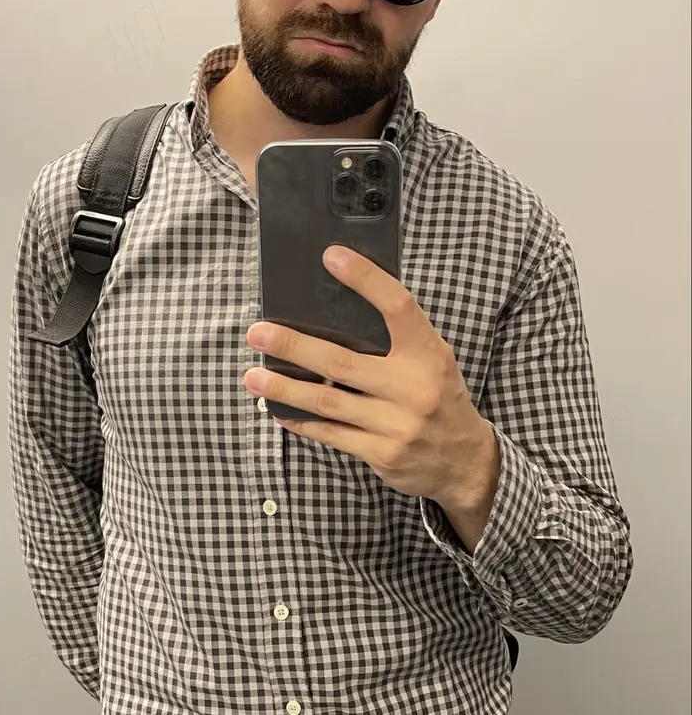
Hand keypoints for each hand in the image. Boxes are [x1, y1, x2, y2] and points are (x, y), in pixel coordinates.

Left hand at [243, 245, 500, 547]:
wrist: (465, 461)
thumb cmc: (440, 398)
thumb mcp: (432, 360)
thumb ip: (396, 340)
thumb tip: (336, 312)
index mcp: (428, 354)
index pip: (397, 306)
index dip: (365, 279)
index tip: (330, 257)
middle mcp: (413, 387)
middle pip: (342, 361)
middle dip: (294, 346)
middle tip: (257, 333)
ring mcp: (396, 424)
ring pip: (328, 401)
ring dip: (285, 388)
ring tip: (254, 376)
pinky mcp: (381, 454)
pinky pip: (331, 434)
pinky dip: (302, 421)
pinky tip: (279, 410)